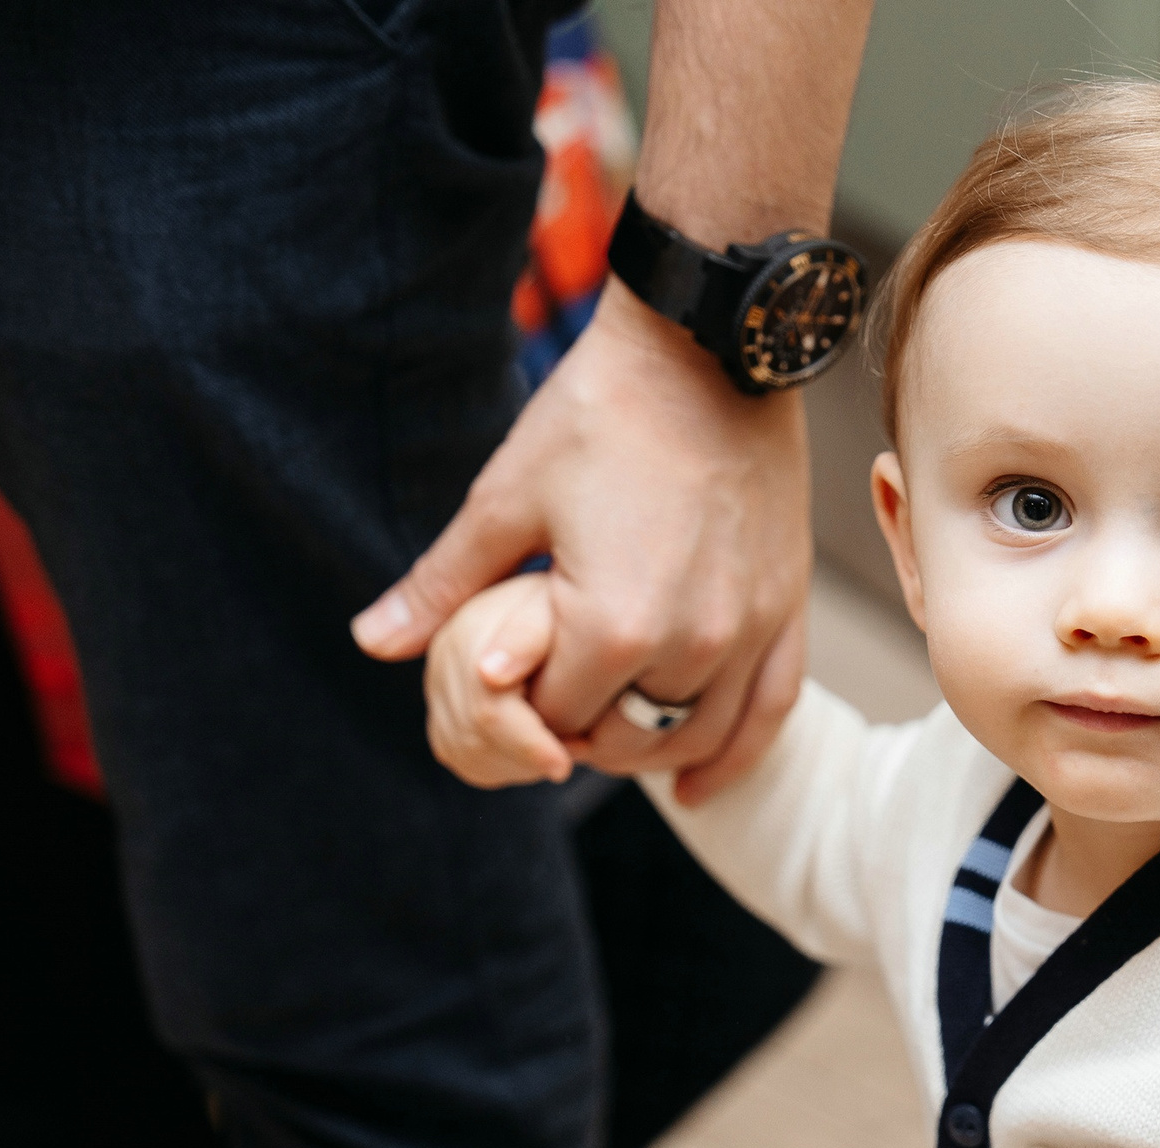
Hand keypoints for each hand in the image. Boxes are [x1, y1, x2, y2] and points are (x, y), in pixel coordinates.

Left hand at [353, 280, 810, 794]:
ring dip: (644, 748)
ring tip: (606, 729)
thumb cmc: (601, 413)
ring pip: (692, 739)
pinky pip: (770, 713)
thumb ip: (444, 584)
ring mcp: (748, 632)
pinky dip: (732, 756)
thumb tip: (373, 643)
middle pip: (621, 738)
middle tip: (547, 696)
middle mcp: (691, 645)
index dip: (515, 704)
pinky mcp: (787, 610)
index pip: (551, 715)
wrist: (709, 348)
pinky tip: (693, 787)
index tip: (499, 676)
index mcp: (612, 625)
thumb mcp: (506, 498)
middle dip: (576, 731)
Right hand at [422, 575, 570, 787]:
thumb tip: (488, 677)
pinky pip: (466, 760)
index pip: (488, 711)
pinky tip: (541, 752)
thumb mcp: (562, 612)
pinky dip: (505, 766)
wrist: (561, 609)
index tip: (569, 760)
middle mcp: (444, 660)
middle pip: (474, 739)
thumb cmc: (572, 610)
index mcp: (468, 635)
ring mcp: (440, 686)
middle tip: (581, 748)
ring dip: (519, 764)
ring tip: (565, 747)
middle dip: (529, 757)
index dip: (529, 744)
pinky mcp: (446, 711)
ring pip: (466, 755)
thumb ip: (525, 640)